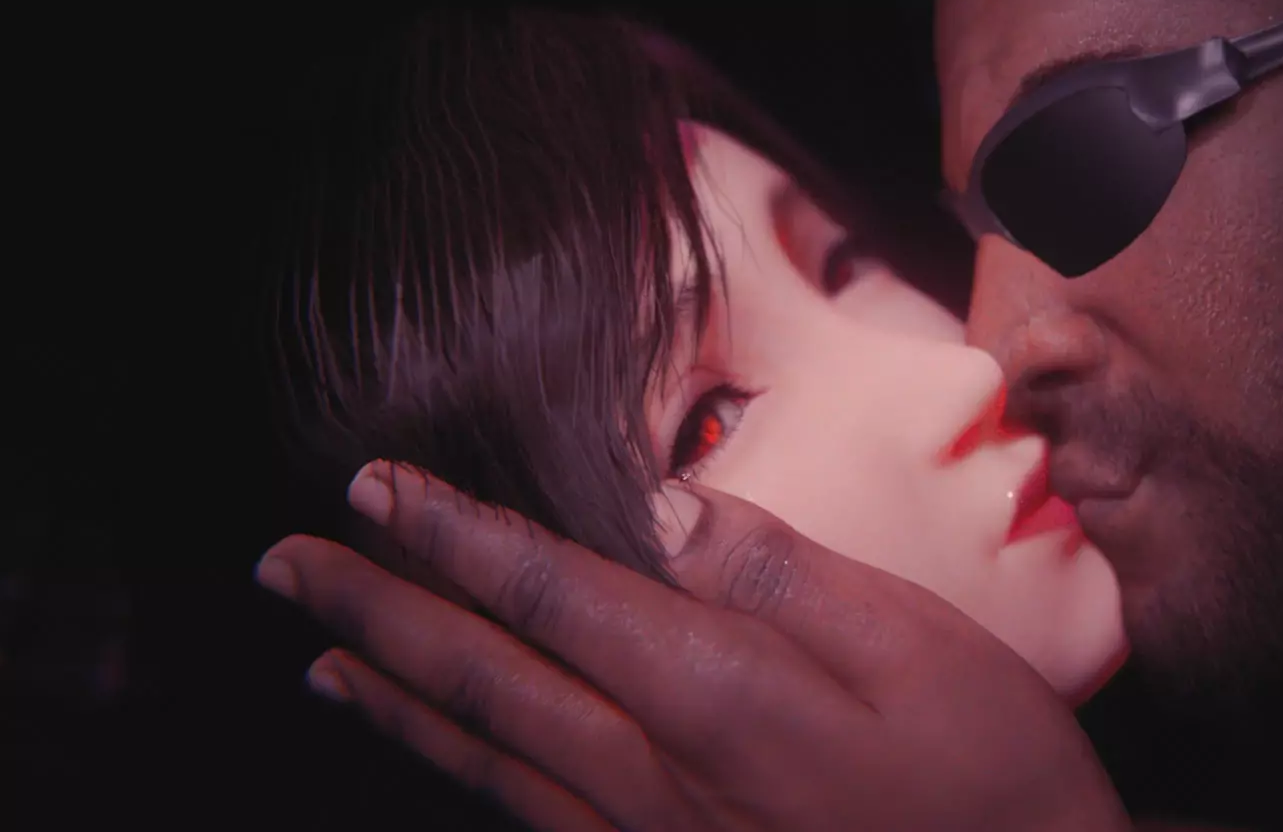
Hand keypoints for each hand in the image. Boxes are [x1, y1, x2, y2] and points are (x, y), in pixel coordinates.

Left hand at [257, 462, 1129, 831]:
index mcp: (715, 694)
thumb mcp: (919, 647)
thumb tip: (669, 508)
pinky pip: (533, 823)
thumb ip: (783, 575)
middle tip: (290, 564)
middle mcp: (655, 775)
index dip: (455, 536)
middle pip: (487, 676)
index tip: (375, 486)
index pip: (550, 592)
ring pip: (489, 759)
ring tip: (328, 657)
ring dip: (396, 698)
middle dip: (380, 609)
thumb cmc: (992, 779)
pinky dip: (464, 778)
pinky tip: (447, 760)